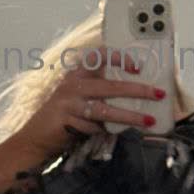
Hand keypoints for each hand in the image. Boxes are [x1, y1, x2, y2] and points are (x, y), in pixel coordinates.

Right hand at [12, 48, 165, 158]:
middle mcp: (73, 86)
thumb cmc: (64, 116)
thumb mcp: (79, 97)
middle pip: (110, 86)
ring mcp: (69, 104)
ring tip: (148, 121)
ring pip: (105, 110)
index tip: (137, 67)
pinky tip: (118, 134)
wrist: (35, 137)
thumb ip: (99, 92)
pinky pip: (95, 128)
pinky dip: (107, 132)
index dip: (118, 58)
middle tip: (158, 94)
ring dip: (130, 116)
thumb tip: (134, 92)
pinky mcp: (67, 122)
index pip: (98, 56)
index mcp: (77, 74)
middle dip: (137, 90)